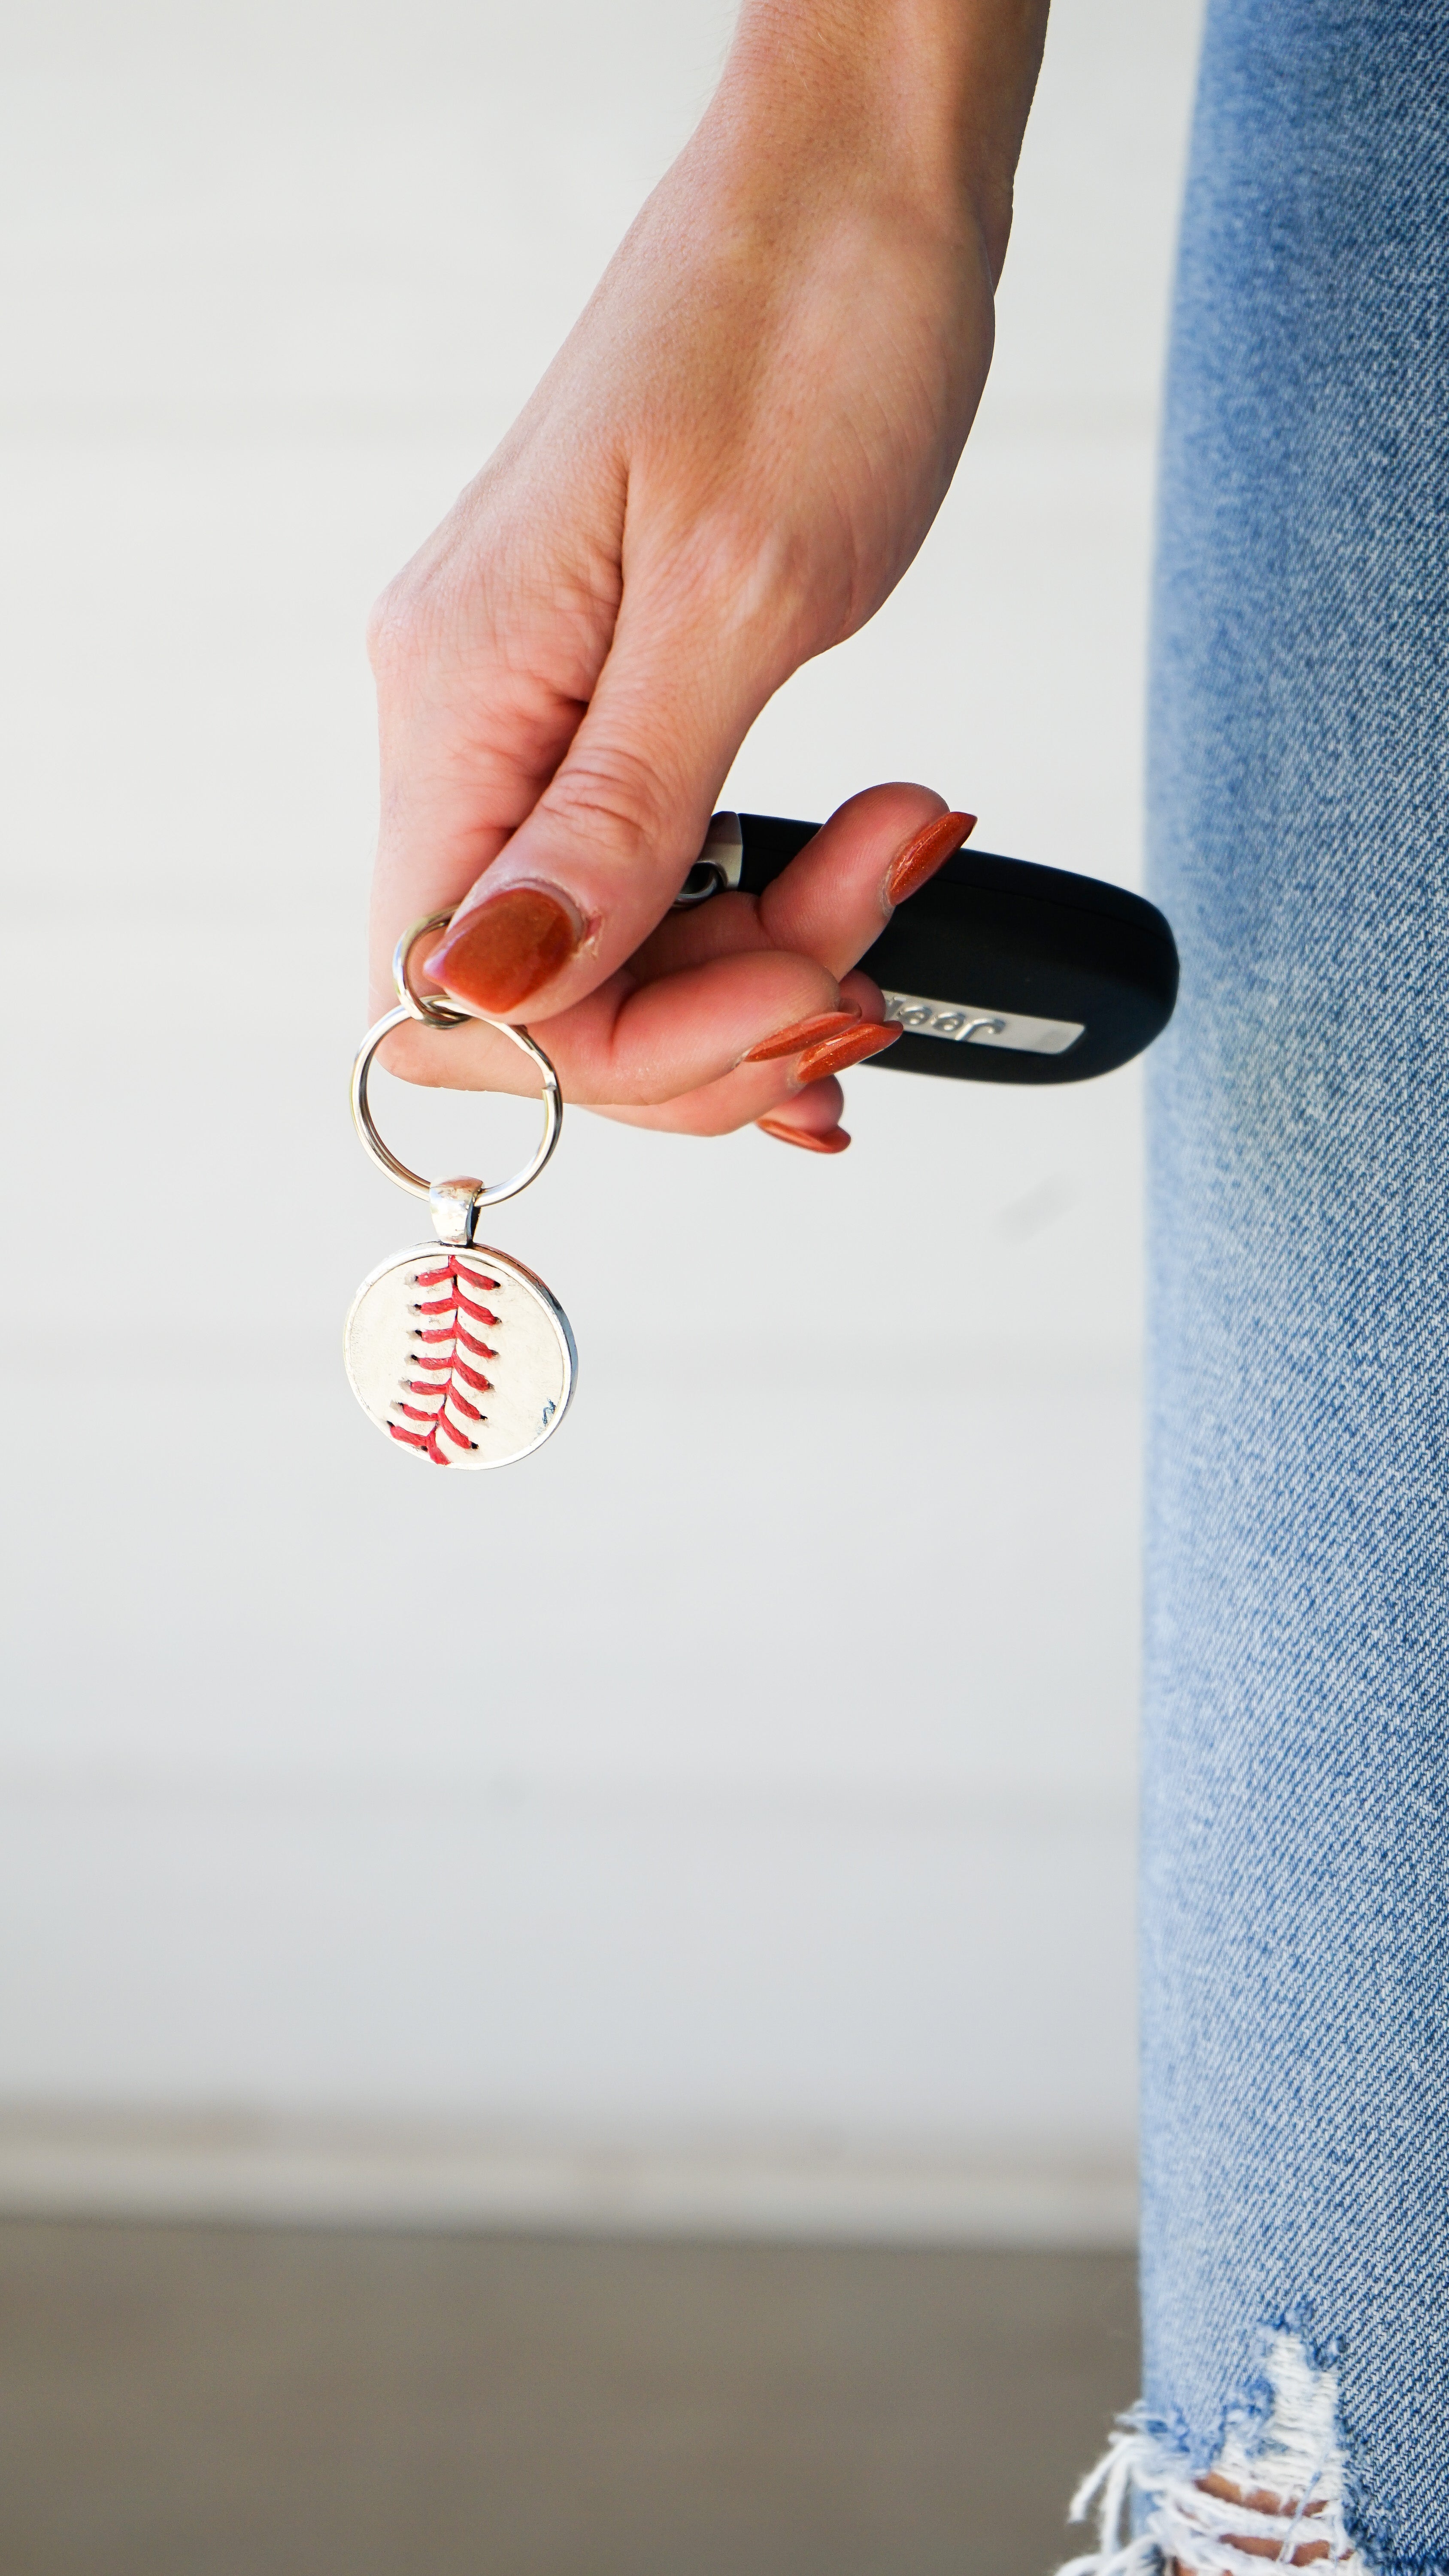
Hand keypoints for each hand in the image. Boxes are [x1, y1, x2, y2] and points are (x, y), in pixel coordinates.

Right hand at [366, 0, 1046, 1146]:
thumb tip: (494, 986)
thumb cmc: (811, 329)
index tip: (794, 996)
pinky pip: (650, 875)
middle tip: (868, 929)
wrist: (861, 183)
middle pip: (541, 996)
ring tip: (896, 848)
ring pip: (611, 947)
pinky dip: (759, 912)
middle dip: (724, 1010)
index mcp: (463, 691)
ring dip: (764, 955)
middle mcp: (469, 713)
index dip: (628, 1049)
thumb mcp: (737, 598)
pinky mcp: (608, 698)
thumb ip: (614, 815)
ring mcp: (533, 709)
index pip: (459, 995)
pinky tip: (851, 880)